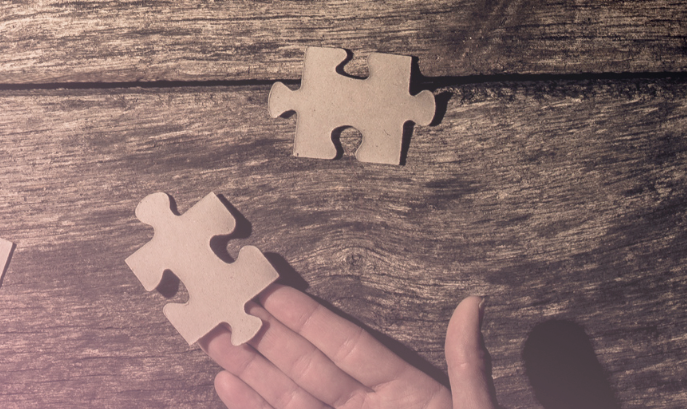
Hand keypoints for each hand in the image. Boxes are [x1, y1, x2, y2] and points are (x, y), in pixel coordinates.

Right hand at [208, 286, 495, 408]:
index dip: (310, 319)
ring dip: (250, 368)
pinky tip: (226, 384)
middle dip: (266, 336)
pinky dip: (254, 407)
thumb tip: (473, 302)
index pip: (349, 347)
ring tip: (213, 337)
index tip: (271, 289)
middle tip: (224, 301)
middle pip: (309, 367)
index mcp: (408, 396)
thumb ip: (468, 368)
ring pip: (289, 397)